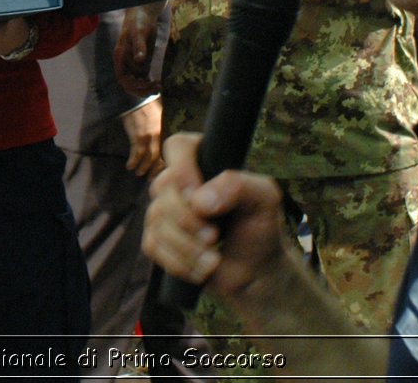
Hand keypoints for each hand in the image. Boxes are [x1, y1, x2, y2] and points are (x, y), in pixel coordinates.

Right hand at [114, 2, 163, 94]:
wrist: (144, 15)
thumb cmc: (139, 23)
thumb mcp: (139, 33)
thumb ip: (139, 47)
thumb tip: (139, 60)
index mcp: (120, 57)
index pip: (123, 78)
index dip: (133, 84)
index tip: (146, 83)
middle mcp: (125, 64)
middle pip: (129, 84)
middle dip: (141, 90)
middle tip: (156, 87)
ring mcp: (133, 65)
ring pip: (136, 84)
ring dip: (146, 89)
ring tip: (159, 87)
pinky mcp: (142, 64)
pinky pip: (143, 79)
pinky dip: (149, 84)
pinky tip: (159, 83)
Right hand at [121, 100, 162, 177]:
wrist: (136, 98)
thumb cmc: (148, 106)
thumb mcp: (160, 117)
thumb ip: (162, 129)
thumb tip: (164, 139)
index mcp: (166, 131)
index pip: (168, 152)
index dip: (165, 164)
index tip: (162, 171)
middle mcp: (159, 136)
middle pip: (159, 158)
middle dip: (155, 171)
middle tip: (151, 178)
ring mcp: (148, 136)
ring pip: (148, 158)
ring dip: (143, 168)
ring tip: (139, 173)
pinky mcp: (137, 136)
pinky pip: (136, 153)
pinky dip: (133, 161)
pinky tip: (129, 166)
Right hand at [142, 133, 290, 299]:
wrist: (255, 271)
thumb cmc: (260, 228)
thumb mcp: (264, 199)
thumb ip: (238, 186)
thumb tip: (199, 200)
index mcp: (203, 161)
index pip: (178, 146)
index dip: (182, 170)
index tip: (198, 198)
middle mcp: (179, 182)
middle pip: (162, 187)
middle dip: (188, 220)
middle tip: (215, 237)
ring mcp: (164, 210)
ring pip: (156, 219)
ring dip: (187, 247)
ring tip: (213, 260)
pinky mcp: (157, 238)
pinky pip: (152, 245)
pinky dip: (178, 262)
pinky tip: (200, 269)